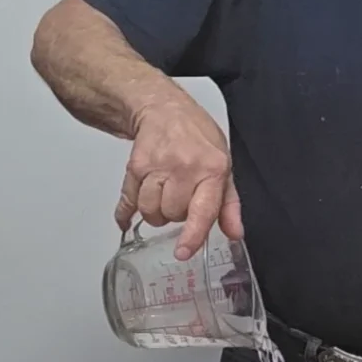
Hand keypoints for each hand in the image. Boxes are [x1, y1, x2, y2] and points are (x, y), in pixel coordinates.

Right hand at [116, 96, 242, 260]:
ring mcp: (158, 166)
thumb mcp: (224, 165)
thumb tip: (235, 233)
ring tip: (163, 197)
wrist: (165, 109)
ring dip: (154, 213)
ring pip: (149, 211)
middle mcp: (185, 167)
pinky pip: (128, 202)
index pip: (203, 209)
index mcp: (212, 169)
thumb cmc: (198, 138)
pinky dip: (127, 213)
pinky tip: (129, 217)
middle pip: (173, 215)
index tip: (183, 252)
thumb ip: (229, 204)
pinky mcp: (135, 166)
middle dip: (176, 215)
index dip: (193, 234)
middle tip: (181, 197)